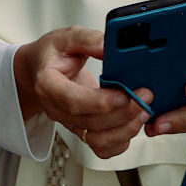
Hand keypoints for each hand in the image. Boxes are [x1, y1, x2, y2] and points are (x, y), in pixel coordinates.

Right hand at [15, 26, 151, 158]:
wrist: (40, 69)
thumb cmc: (52, 54)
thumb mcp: (67, 37)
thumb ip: (89, 40)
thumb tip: (110, 46)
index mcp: (49, 84)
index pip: (72, 100)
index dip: (99, 102)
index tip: (123, 94)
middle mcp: (58, 108)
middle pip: (90, 122)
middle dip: (122, 113)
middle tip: (144, 96)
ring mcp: (70, 122)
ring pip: (98, 140)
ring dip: (125, 129)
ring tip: (144, 110)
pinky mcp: (83, 129)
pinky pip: (102, 147)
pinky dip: (122, 141)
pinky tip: (134, 123)